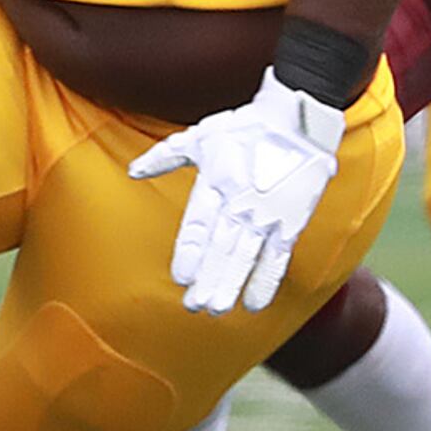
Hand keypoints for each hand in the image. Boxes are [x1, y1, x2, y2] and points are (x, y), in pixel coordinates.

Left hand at [126, 69, 350, 313]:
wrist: (298, 120)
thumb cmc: (244, 128)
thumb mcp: (199, 137)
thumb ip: (164, 157)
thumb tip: (133, 172)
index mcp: (216, 184)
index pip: (199, 226)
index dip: (190, 254)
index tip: (181, 278)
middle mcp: (242, 203)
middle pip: (222, 248)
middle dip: (209, 280)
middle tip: (196, 307)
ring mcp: (268, 214)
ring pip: (248, 257)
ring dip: (233, 285)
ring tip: (219, 310)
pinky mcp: (291, 221)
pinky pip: (278, 257)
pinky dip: (267, 280)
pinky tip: (256, 302)